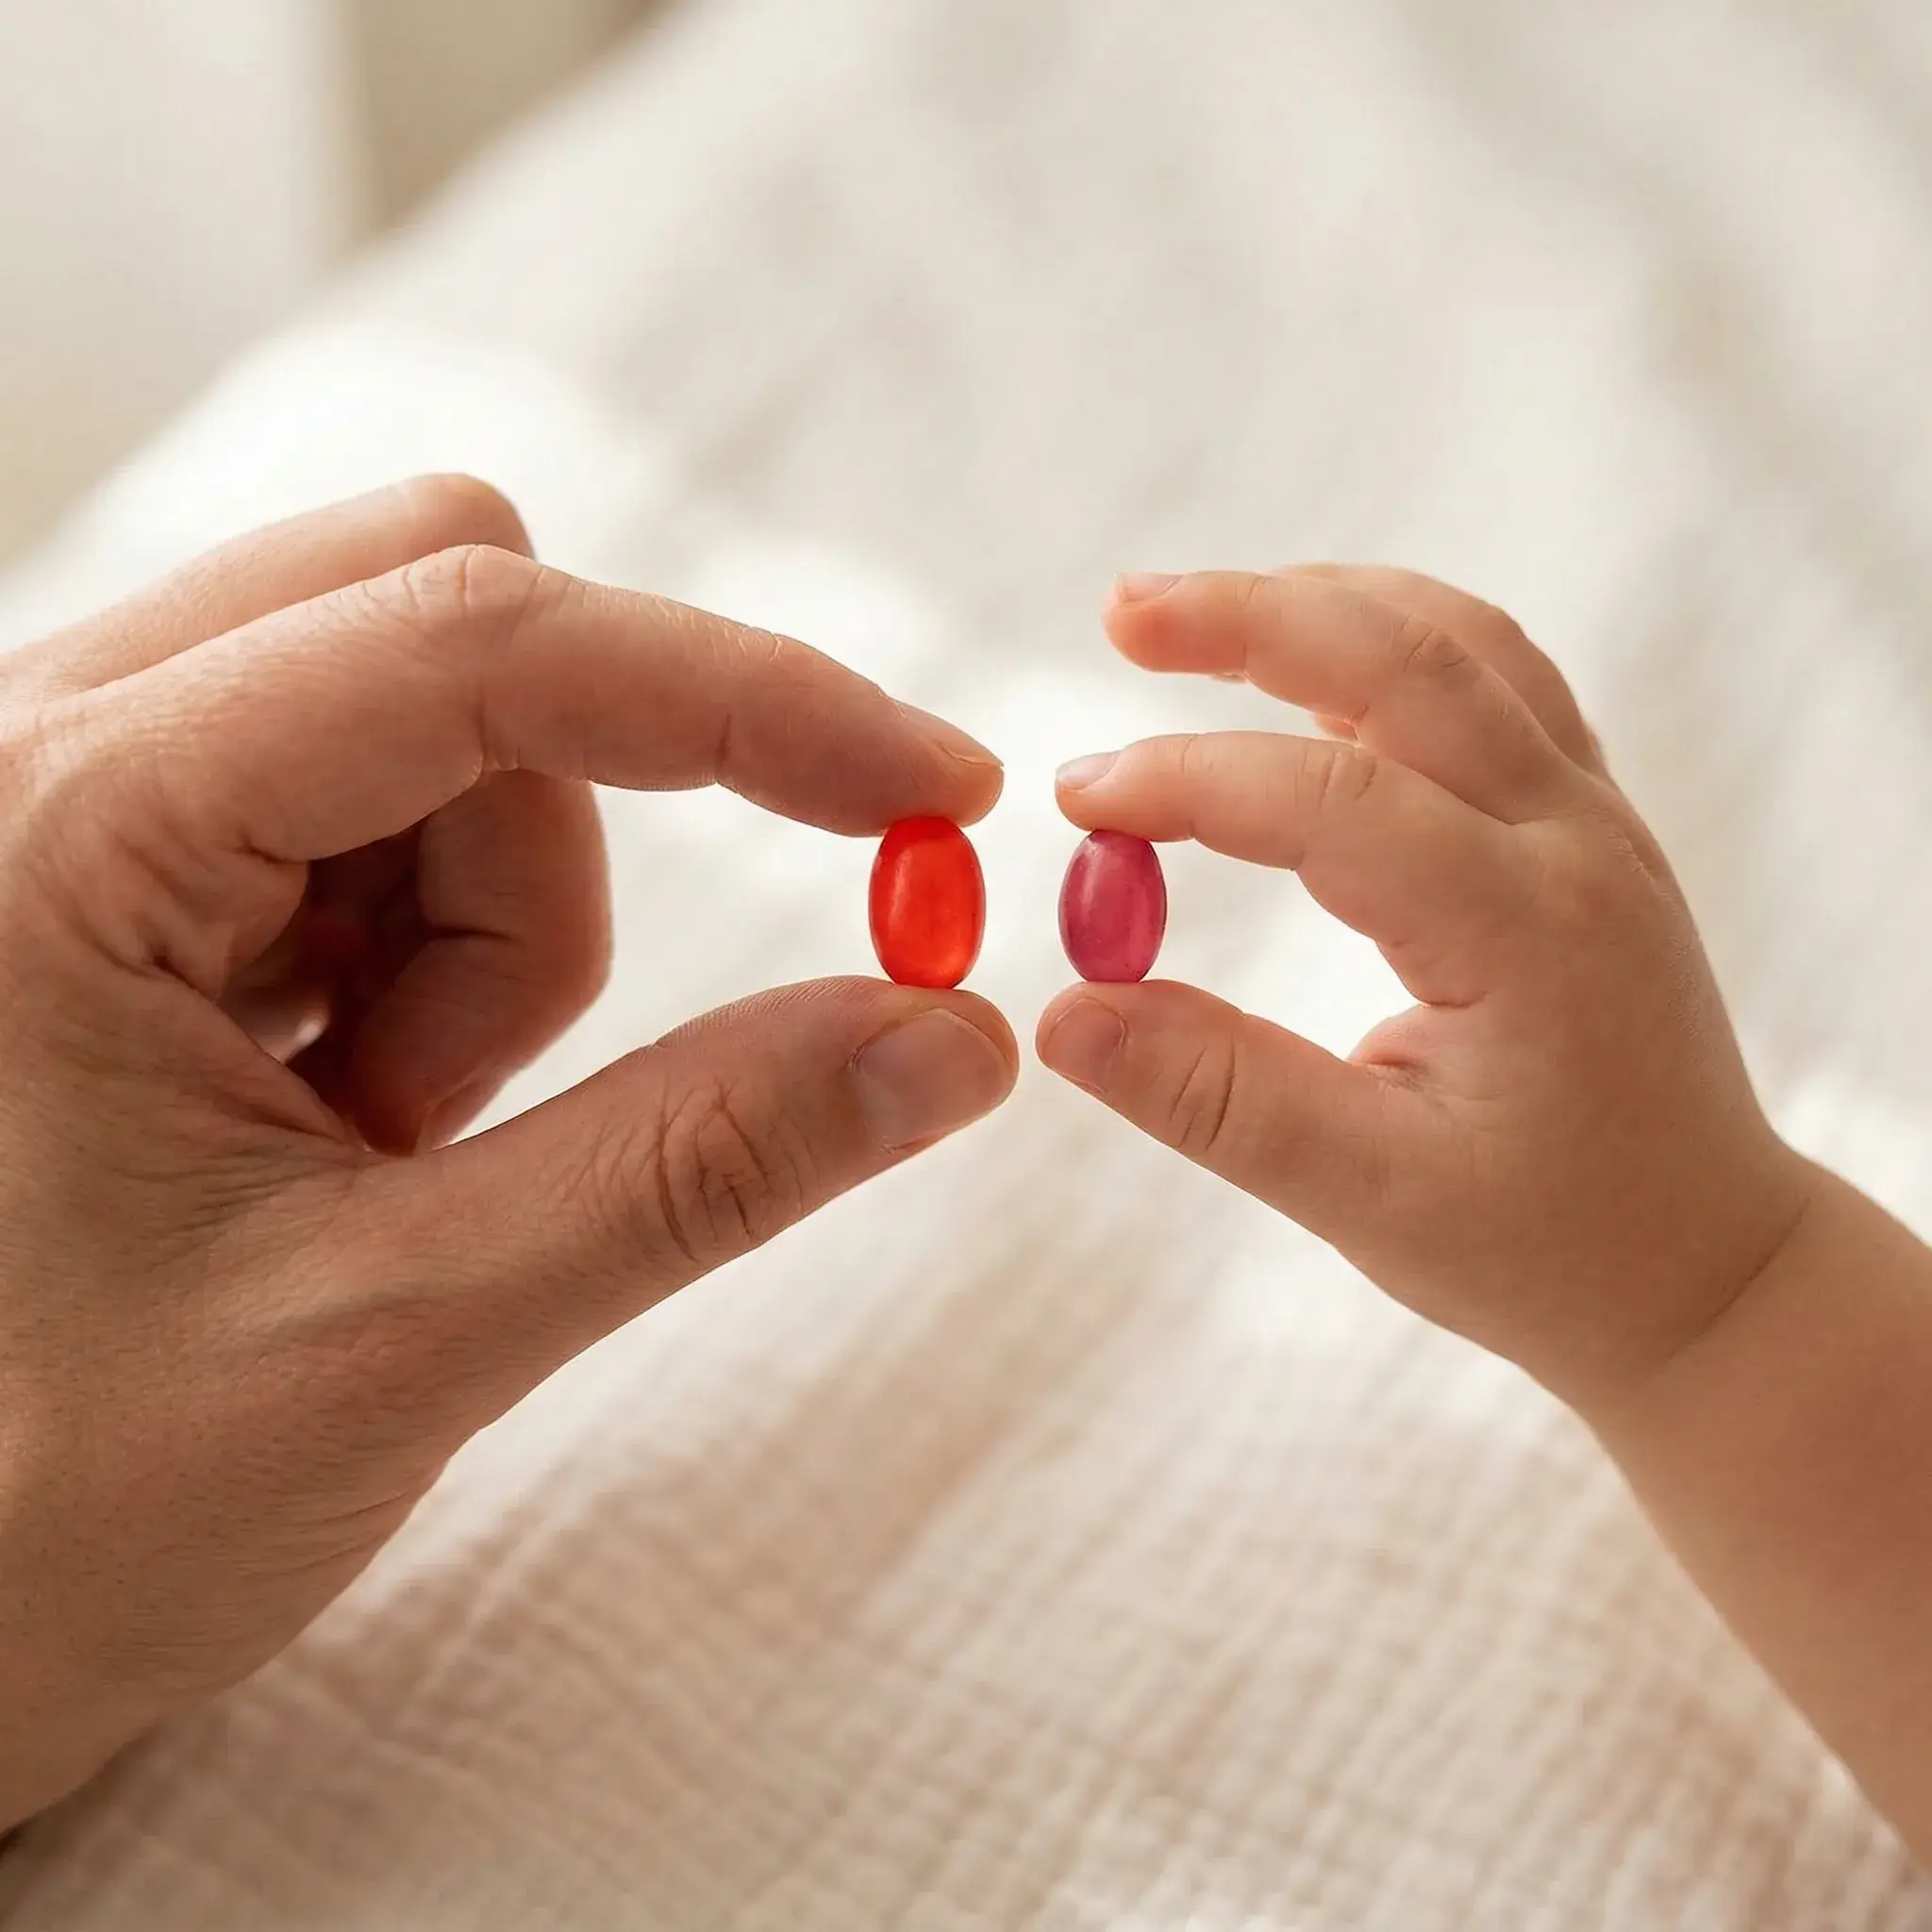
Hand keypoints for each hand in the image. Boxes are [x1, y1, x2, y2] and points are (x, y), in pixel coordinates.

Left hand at [0, 476, 1014, 1827]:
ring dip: (495, 936)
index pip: (474, 640)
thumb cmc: (49, 1512)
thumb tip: (950, 1037)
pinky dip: (446, 950)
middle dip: (557, 852)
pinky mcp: (148, 850)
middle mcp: (49, 744)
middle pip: (452, 616)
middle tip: (483, 1091)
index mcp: (60, 825)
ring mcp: (94, 787)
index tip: (939, 794)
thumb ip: (697, 1167)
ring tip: (380, 1142)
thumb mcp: (405, 1335)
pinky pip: (395, 808)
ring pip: (446, 725)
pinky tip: (341, 1107)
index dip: (748, 701)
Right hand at [1039, 565, 1811, 1405]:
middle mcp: (1575, 842)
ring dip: (1321, 607)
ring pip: (1458, 645)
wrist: (1706, 1267)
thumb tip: (1068, 1016)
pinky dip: (1386, 640)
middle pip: (1410, 659)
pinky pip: (1491, 680)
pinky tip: (1307, 659)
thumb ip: (1218, 1100)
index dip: (1189, 780)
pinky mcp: (1586, 823)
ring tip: (1193, 616)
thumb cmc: (1553, 1250)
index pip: (1334, 798)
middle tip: (1121, 613)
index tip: (1077, 800)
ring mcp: (1594, 819)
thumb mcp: (1373, 1200)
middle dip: (1253, 616)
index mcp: (1528, 932)